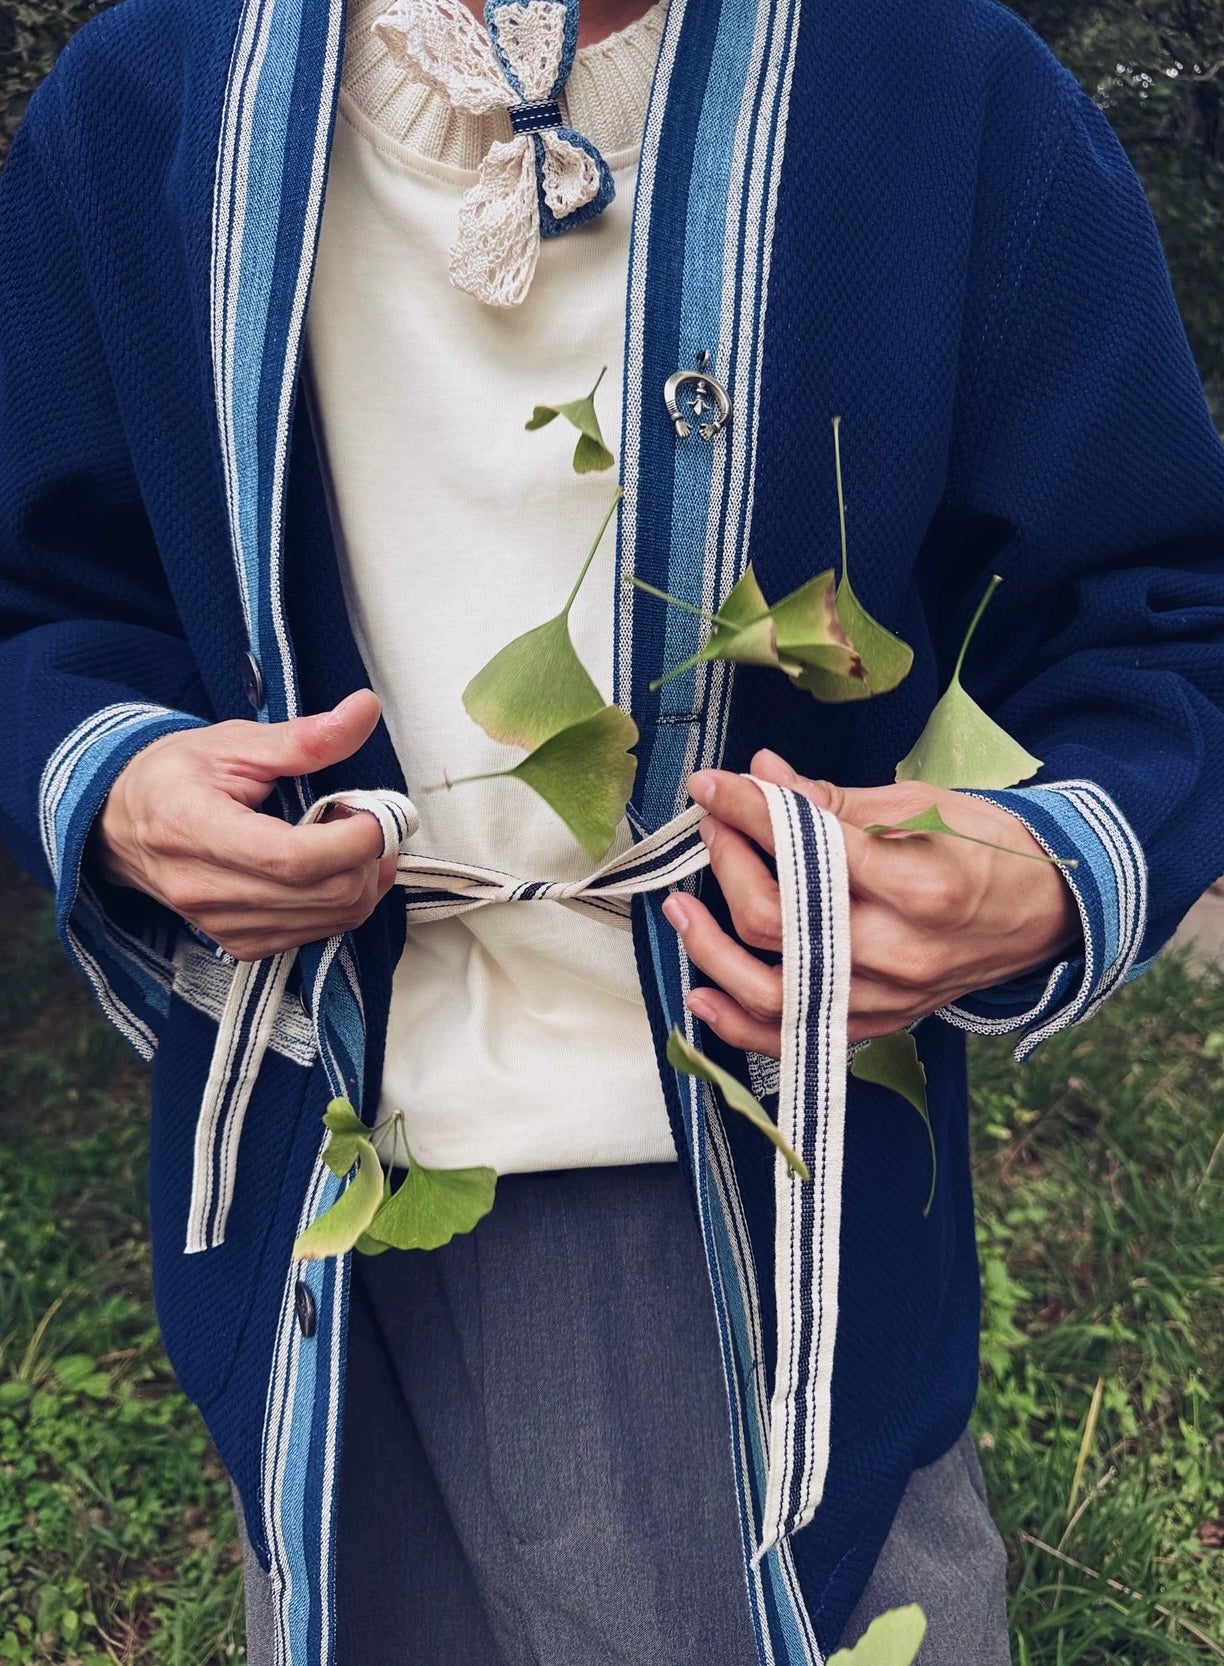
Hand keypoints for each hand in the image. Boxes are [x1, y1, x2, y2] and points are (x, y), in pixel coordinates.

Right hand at [92, 689, 398, 961]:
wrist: (121, 822)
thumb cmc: (177, 774)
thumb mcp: (235, 742)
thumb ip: (305, 737)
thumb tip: (365, 709)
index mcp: (193, 828)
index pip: (291, 858)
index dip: (353, 840)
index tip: (380, 811)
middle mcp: (203, 888)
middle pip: (320, 893)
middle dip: (368, 857)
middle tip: (370, 817)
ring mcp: (220, 924)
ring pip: (328, 920)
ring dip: (364, 881)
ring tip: (355, 838)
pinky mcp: (238, 943)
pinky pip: (315, 935)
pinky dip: (343, 903)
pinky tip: (336, 867)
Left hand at [662, 750, 1081, 1055]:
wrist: (1051, 912)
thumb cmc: (989, 848)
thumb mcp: (924, 805)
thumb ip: (834, 801)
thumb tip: (762, 777)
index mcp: (920, 884)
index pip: (807, 850)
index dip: (747, 813)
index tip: (711, 786)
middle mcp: (901, 951)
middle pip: (780, 919)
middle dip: (728, 865)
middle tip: (711, 826)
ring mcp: (889, 997)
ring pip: (774, 989)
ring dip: (710, 948)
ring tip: (680, 905)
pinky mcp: (882, 1023)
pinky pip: (796, 1036)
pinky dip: (740, 1023)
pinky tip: (703, 994)